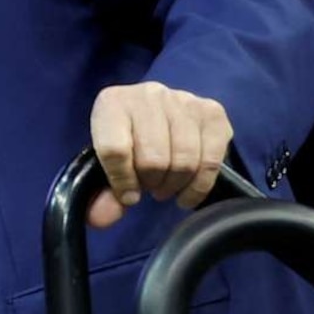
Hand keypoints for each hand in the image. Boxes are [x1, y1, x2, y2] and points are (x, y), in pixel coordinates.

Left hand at [87, 82, 234, 228]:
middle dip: (151, 183)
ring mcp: (184, 100)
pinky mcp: (212, 112)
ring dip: (174, 184)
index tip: (128, 195)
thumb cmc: (126, 141)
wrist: (153, 114)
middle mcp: (148, 94)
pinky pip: (211, 160)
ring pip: (184, 159)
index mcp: (112, 103)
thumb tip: (102, 218)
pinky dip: (199, 186)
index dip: (122, 181)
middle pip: (154, 157)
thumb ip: (101, 193)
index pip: (115, 149)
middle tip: (149, 188)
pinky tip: (187, 194)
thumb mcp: (105, 163)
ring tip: (165, 188)